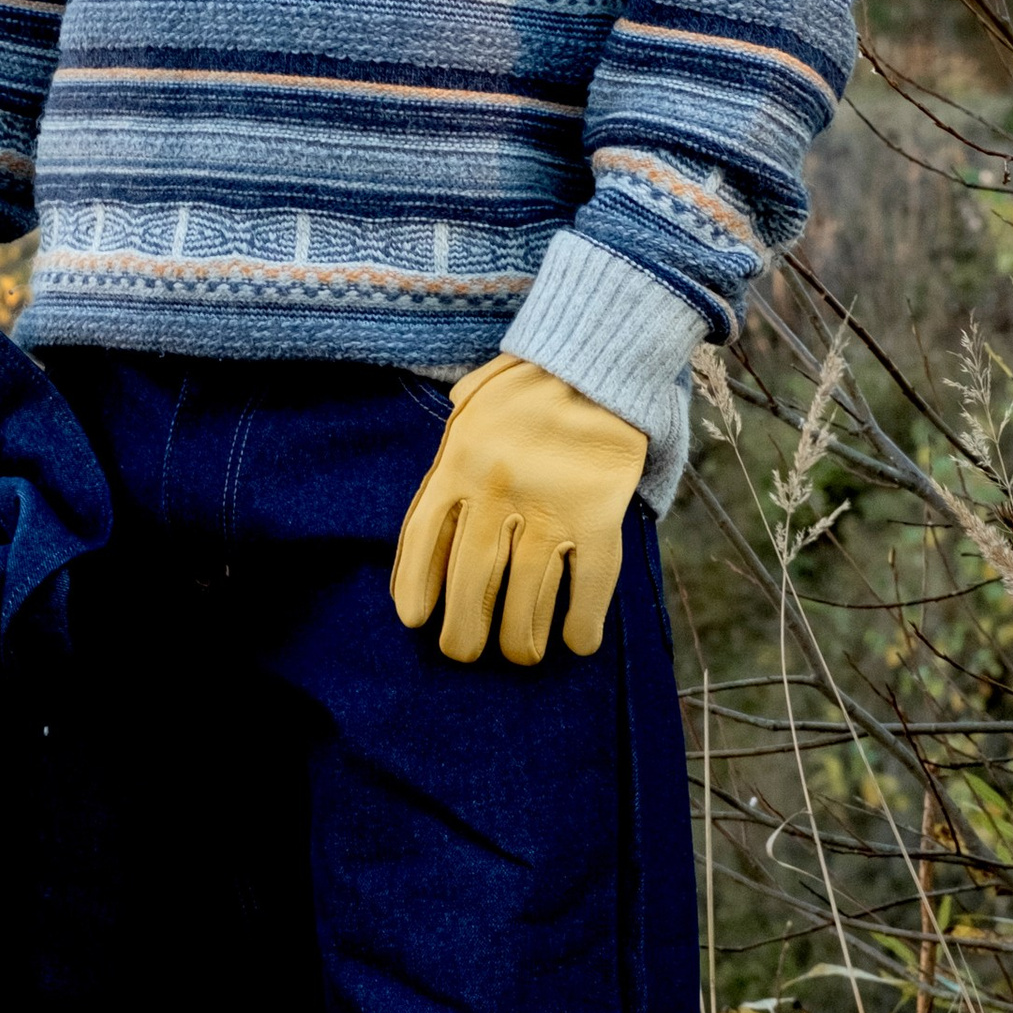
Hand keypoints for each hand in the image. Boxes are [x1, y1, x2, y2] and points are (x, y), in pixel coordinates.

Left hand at [391, 356, 650, 666]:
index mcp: (456, 464)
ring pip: (528, 597)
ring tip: (521, 655)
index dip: (415, 588)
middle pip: (472, 582)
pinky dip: (582, 622)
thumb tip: (438, 505)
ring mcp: (548, 506)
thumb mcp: (471, 407)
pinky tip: (577, 642)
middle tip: (463, 652)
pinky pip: (590, 584)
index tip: (415, 621)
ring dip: (521, 640)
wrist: (598, 356)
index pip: (421, 541)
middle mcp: (495, 492)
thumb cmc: (529, 383)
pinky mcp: (598, 514)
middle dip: (464, 632)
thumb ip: (451, 454)